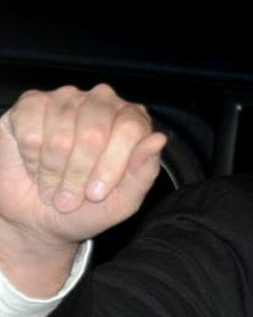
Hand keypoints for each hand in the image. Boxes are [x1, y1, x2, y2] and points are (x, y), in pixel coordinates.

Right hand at [0, 84, 166, 295]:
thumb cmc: (89, 207)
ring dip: (54, 172)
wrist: (42, 217)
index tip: (97, 194)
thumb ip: (144, 171)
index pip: (130, 129)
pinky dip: (32, 159)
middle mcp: (102, 102)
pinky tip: (36, 167)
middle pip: (95, 132)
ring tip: (55, 188)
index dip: (112, 164)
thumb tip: (158, 139)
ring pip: (61, 134)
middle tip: (71, 199)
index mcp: (133, 120)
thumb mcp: (123, 200)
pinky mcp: (31, 105)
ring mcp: (67, 99)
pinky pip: (31, 131)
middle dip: (80, 173)